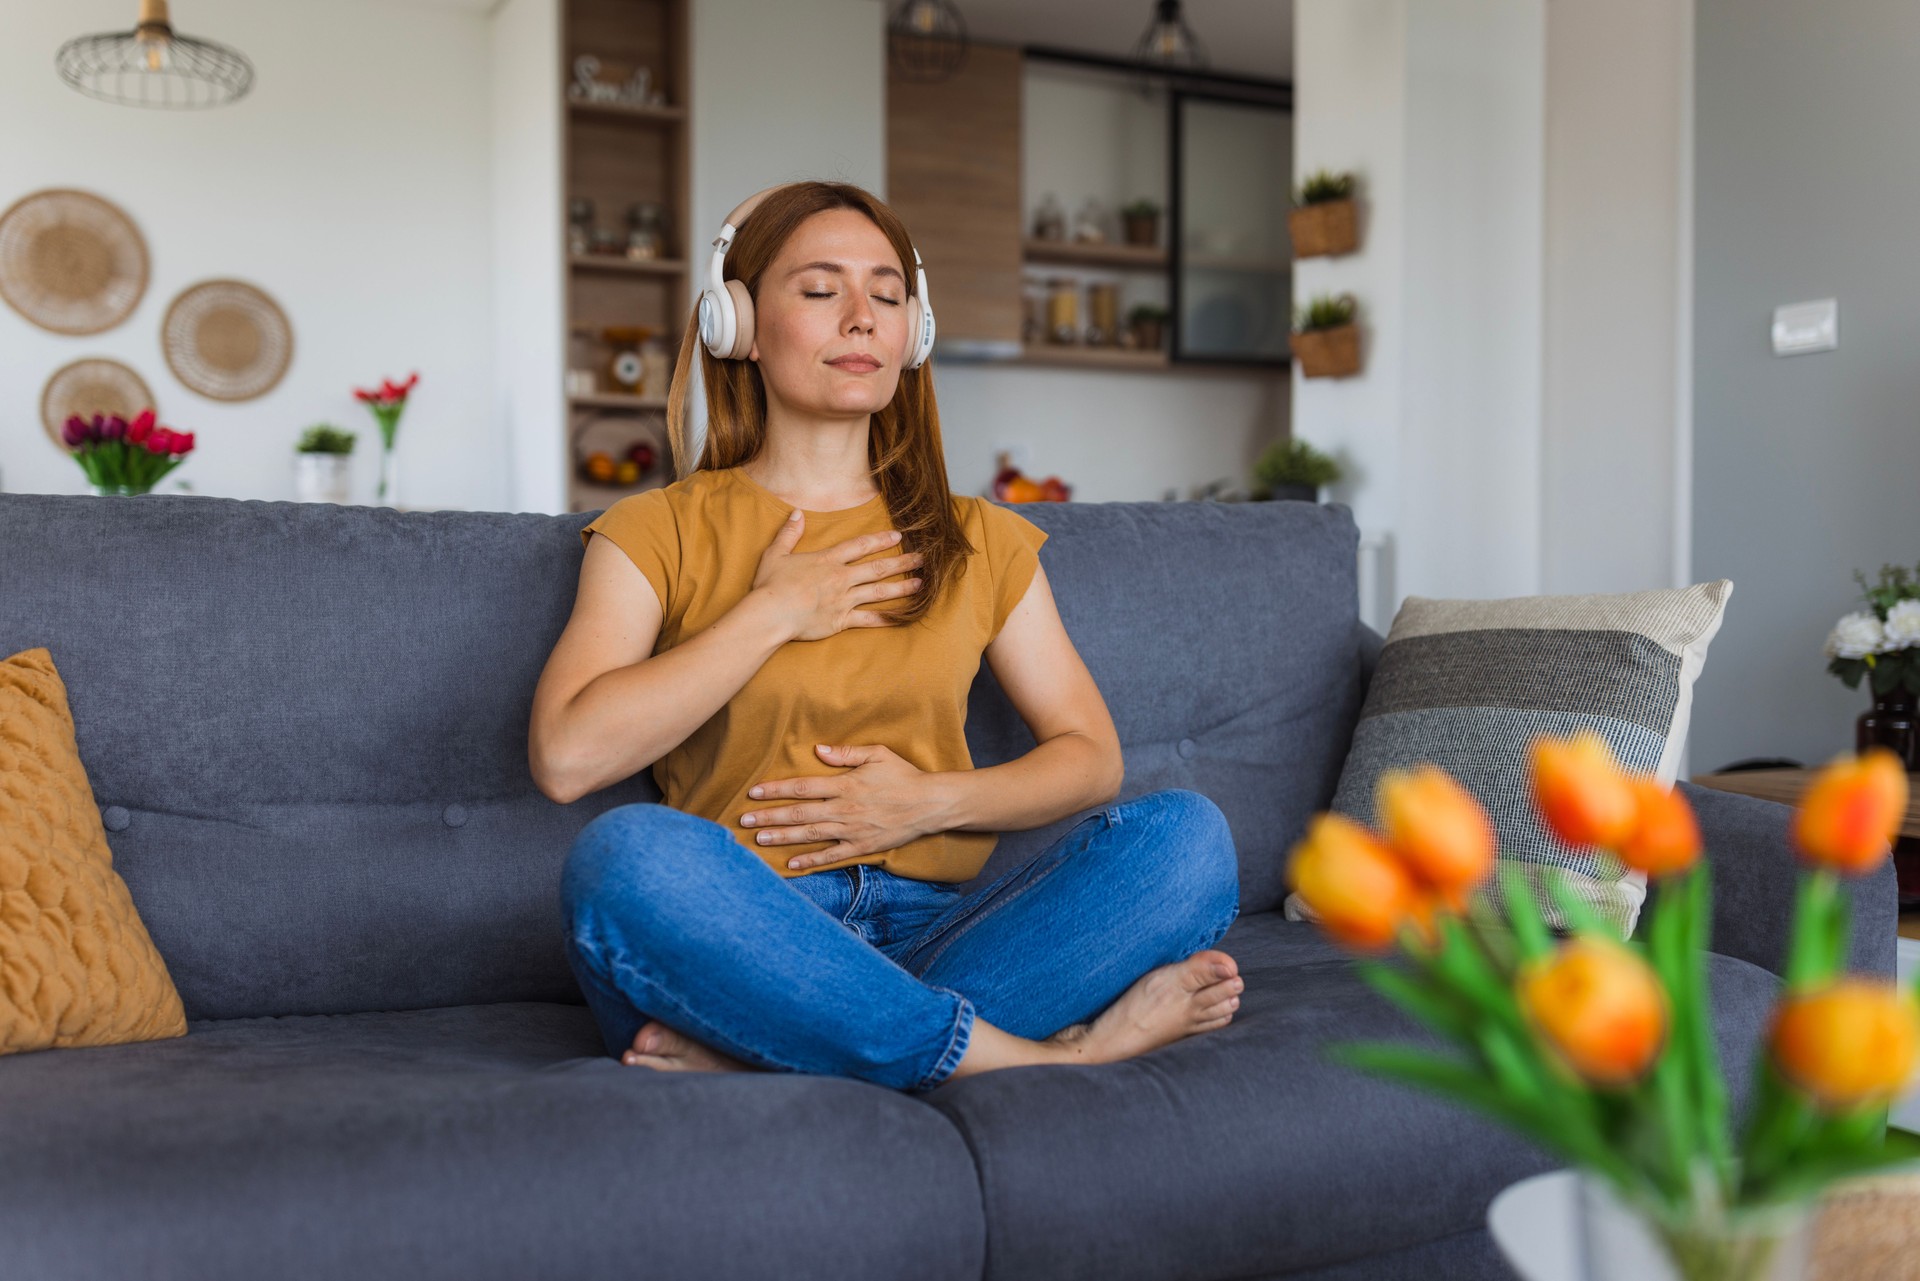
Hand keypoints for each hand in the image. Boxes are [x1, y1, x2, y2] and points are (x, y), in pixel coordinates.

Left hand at [740, 743, 945, 869]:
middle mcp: (844, 809)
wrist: (930, 805)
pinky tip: (791, 864)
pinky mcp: (862, 846)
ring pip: (810, 835)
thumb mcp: (878, 754)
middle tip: (744, 819)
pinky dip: (811, 861)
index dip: (777, 790)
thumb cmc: (904, 776)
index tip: (755, 792)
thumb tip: (819, 749)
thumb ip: (847, 753)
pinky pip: (832, 856)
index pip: (803, 787)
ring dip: (782, 837)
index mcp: (845, 785)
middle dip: (769, 816)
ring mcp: (852, 830)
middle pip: (799, 814)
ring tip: (759, 838)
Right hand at [750, 511, 925, 641]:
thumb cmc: (770, 585)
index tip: (897, 535)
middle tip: (922, 558)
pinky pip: (868, 620)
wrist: (770, 614)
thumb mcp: (776, 553)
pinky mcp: (841, 621)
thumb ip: (789, 533)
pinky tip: (902, 617)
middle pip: (877, 567)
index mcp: (827, 560)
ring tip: (920, 583)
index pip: (859, 546)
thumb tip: (797, 512)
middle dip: (901, 562)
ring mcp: (843, 600)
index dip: (880, 539)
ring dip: (901, 587)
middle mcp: (840, 578)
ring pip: (879, 592)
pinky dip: (886, 618)